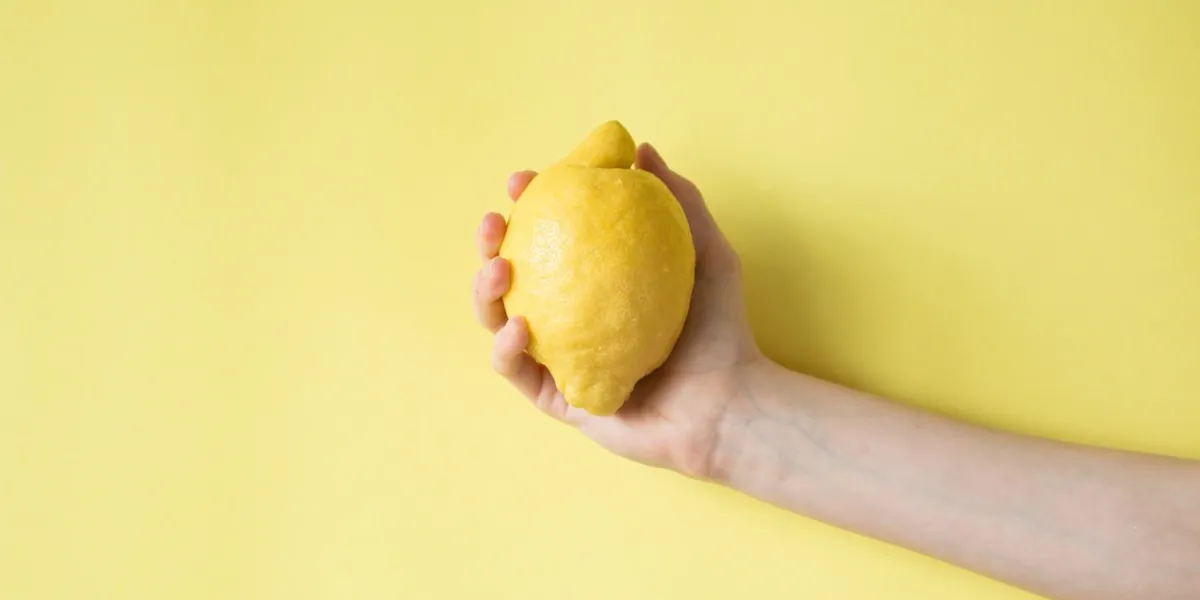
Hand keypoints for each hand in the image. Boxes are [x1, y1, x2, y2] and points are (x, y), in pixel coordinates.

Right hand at [472, 143, 762, 477]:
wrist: (728, 402)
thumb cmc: (722, 330)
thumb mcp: (707, 252)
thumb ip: (679, 200)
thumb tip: (641, 149)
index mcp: (595, 284)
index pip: (550, 239)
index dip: (528, 207)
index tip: (523, 180)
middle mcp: (571, 319)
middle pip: (511, 278)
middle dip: (489, 244)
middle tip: (494, 222)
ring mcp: (560, 359)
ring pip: (498, 323)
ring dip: (484, 292)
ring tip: (498, 269)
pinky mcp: (558, 400)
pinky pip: (517, 373)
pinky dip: (506, 348)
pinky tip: (519, 325)